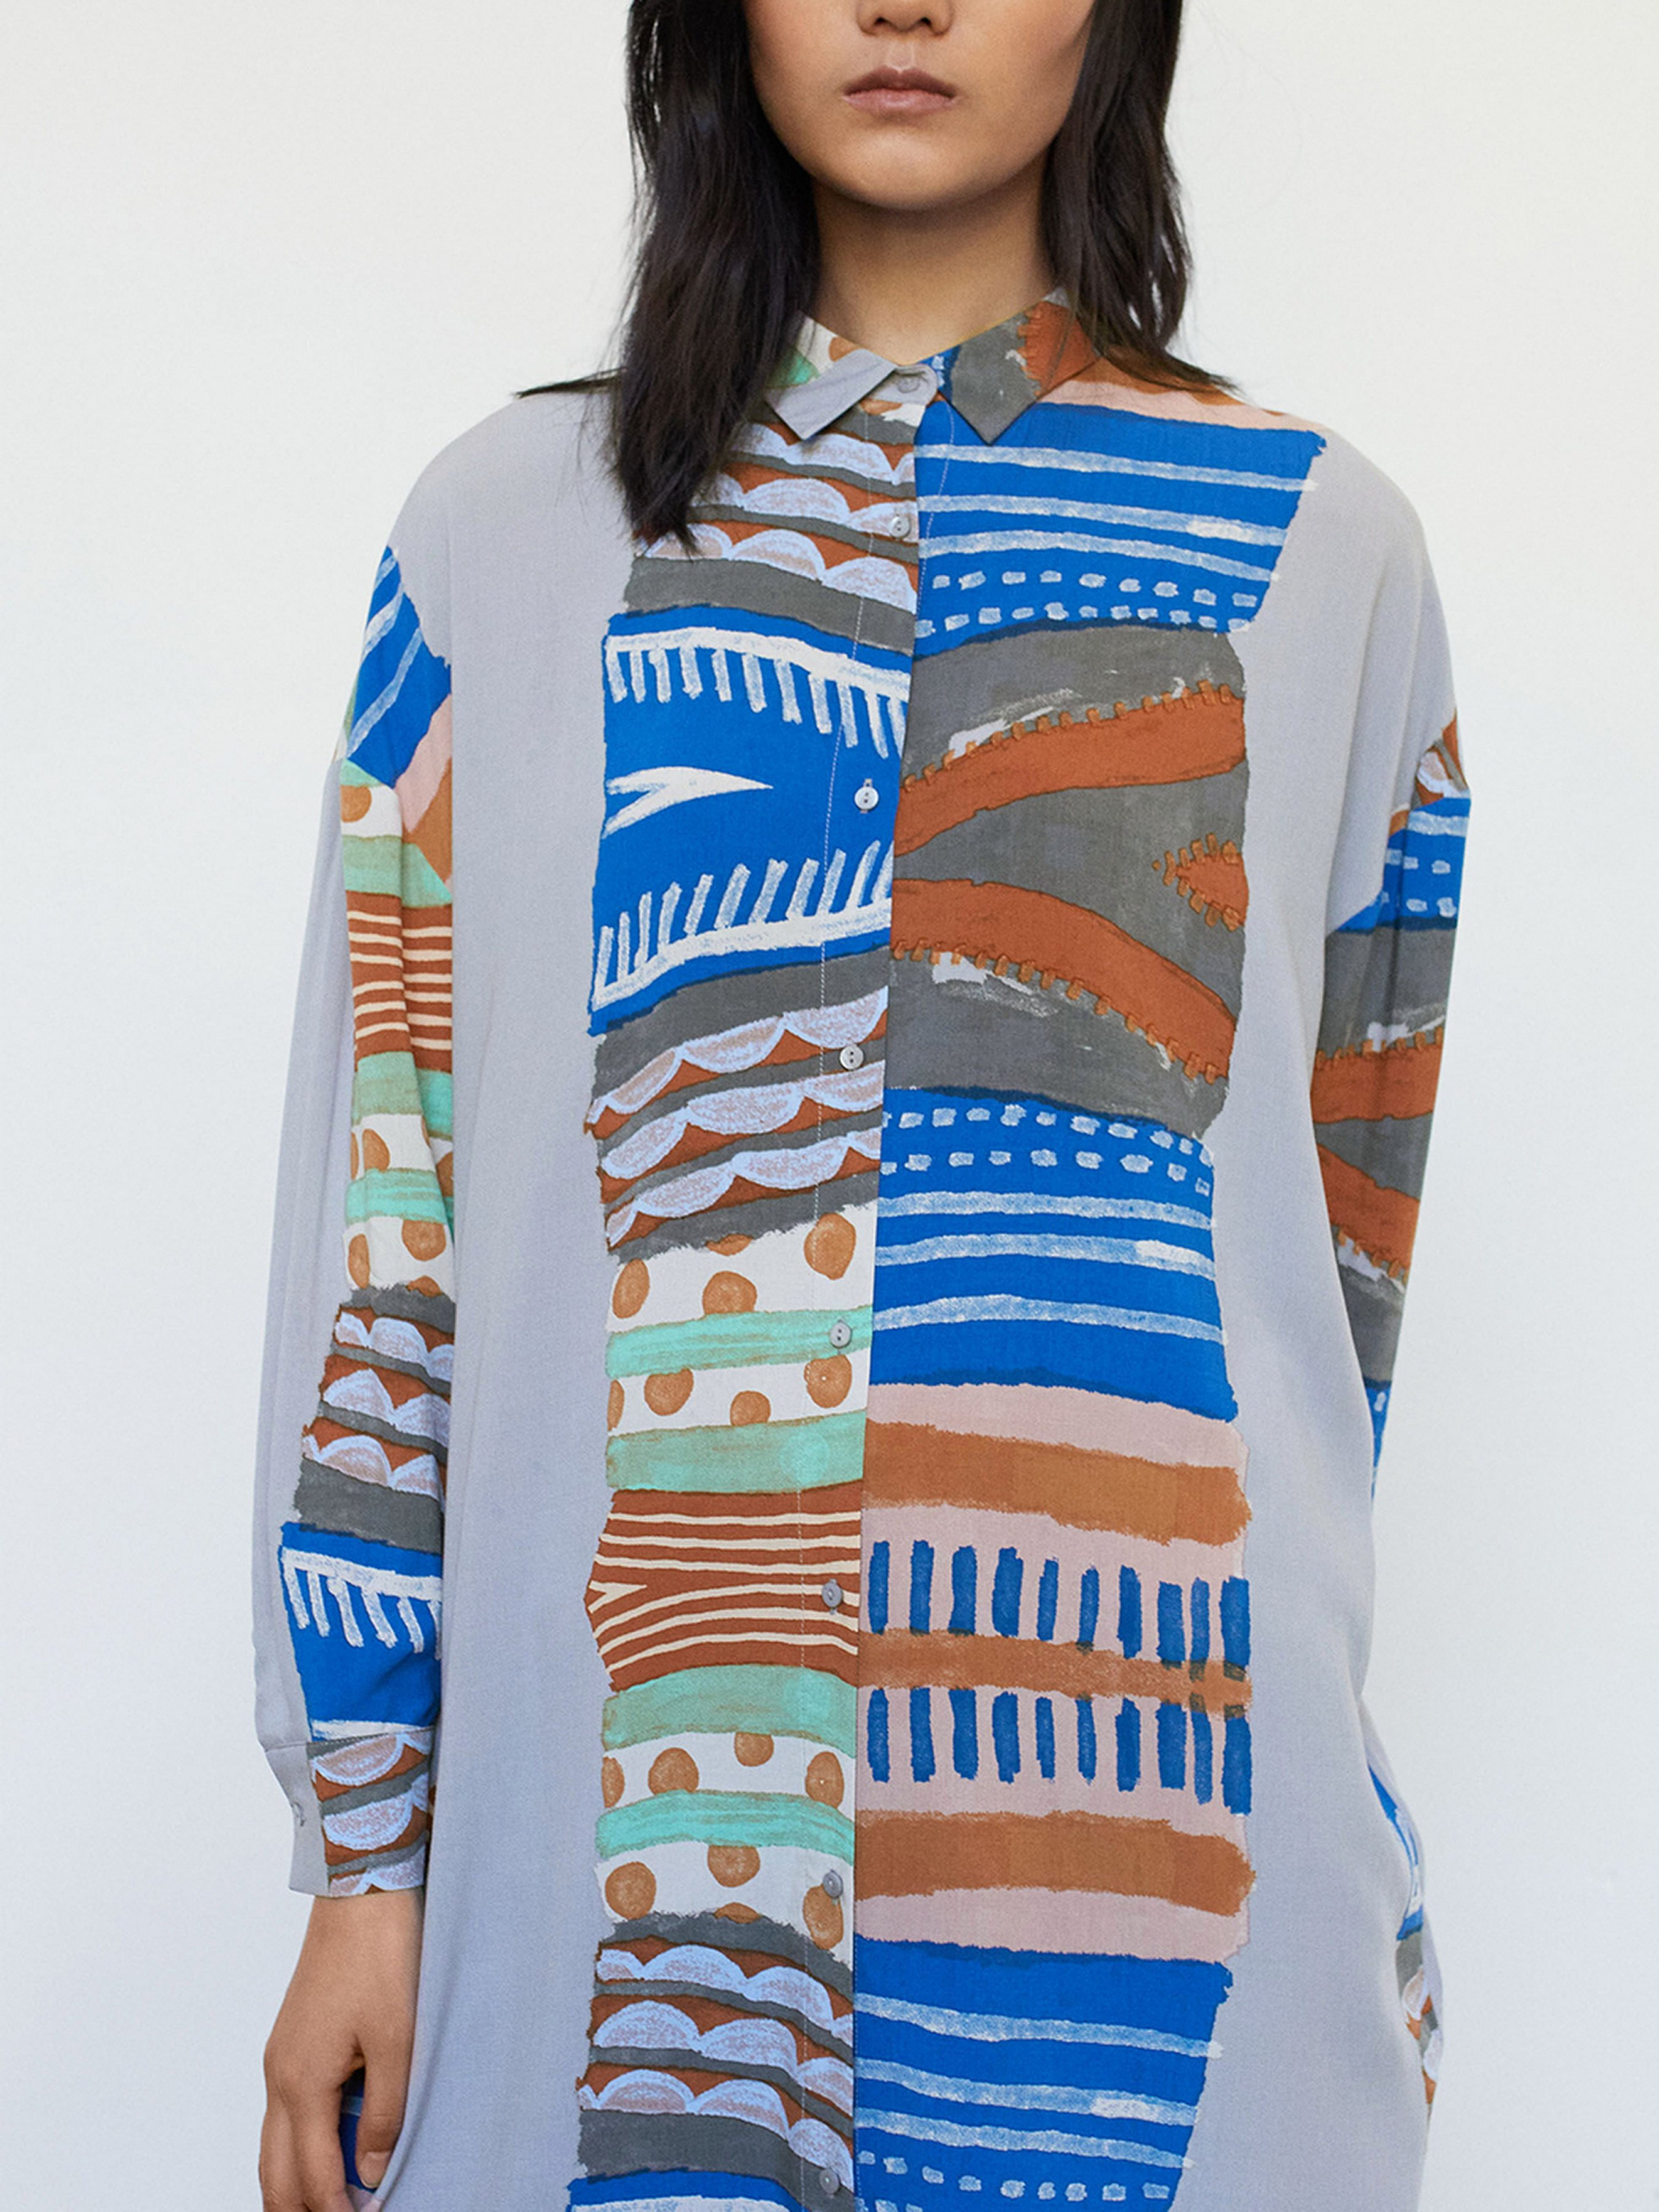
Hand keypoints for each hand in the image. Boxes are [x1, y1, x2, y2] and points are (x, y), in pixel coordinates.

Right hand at [260, 1888, 422, 2209]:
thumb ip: (385, 2114)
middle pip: (276, 2176)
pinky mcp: (293, 2043)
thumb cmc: (381, 1956)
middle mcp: (280, 2078)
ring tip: (335, 2204)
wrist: (361, 1891)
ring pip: (275, 2148)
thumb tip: (372, 2176)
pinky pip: (287, 2115)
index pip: (313, 2180)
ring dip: (299, 2183)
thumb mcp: (398, 2040)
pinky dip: (303, 2147)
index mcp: (302, 2083)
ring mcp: (281, 2060)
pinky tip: (334, 2149)